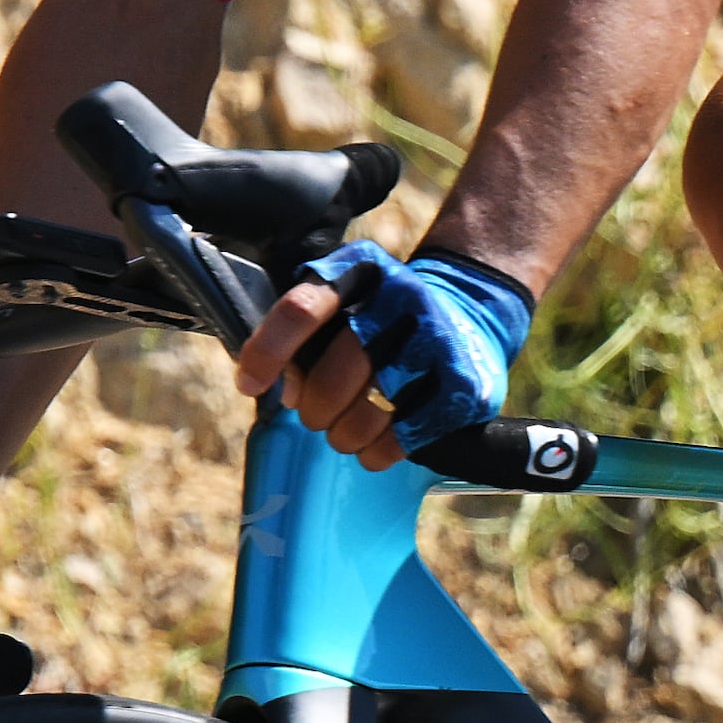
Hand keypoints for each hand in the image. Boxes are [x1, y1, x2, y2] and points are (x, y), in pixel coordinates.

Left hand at [235, 243, 529, 468]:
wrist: (472, 312)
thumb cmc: (382, 318)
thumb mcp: (343, 302)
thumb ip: (304, 336)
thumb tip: (278, 388)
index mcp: (359, 270)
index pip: (301, 310)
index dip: (267, 354)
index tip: (250, 386)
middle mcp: (402, 297)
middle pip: (333, 374)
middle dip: (314, 408)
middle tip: (315, 416)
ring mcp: (437, 339)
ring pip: (368, 410)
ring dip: (344, 435)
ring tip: (343, 435)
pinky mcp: (463, 382)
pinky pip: (406, 434)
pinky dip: (380, 451)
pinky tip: (374, 449)